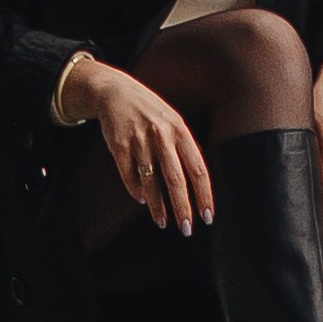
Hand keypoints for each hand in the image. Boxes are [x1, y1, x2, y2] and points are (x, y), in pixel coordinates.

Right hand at [71, 61, 214, 232]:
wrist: (115, 92)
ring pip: (151, 183)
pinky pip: (130, 177)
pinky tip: (143, 200)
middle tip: (186, 229)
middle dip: (183, 208)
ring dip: (158, 207)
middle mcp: (162, 135)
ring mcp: (139, 141)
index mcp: (180, 130)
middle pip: (176, 180)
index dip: (204, 196)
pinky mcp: (119, 146)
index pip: (198, 169)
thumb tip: (198, 181)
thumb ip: (184, 148)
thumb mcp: (173, 121)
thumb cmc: (149, 111)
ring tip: (163, 222)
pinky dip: (137, 192)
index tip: (207, 216)